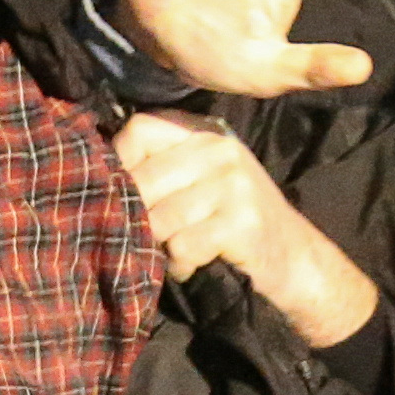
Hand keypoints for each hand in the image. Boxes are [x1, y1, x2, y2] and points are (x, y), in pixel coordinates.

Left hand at [112, 112, 378, 346]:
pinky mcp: (240, 221)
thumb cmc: (237, 222)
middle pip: (143, 179)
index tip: (121, 193)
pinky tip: (195, 265)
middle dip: (138, 217)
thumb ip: (163, 167)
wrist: (296, 260)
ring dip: (160, 247)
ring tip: (178, 253)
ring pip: (159, 218)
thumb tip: (98, 174)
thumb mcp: (204, 180)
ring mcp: (233, 183)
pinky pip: (182, 245)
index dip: (119, 162)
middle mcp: (219, 149)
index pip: (140, 129)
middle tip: (153, 238)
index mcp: (205, 132)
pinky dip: (181, 264)